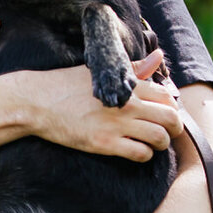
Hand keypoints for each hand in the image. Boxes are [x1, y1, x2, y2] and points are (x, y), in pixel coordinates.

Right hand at [26, 50, 180, 159]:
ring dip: (162, 143)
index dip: (172, 106)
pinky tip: (137, 150)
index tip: (165, 113)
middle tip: (168, 131)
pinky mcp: (105, 144)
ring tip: (154, 143)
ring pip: (159, 138)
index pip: (166, 95)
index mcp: (126, 84)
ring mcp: (116, 125)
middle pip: (170, 118)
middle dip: (175, 127)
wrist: (37, 102)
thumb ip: (132, 68)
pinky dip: (144, 154)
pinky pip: (140, 154)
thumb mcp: (99, 71)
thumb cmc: (65, 85)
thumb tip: (158, 57)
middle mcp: (126, 104)